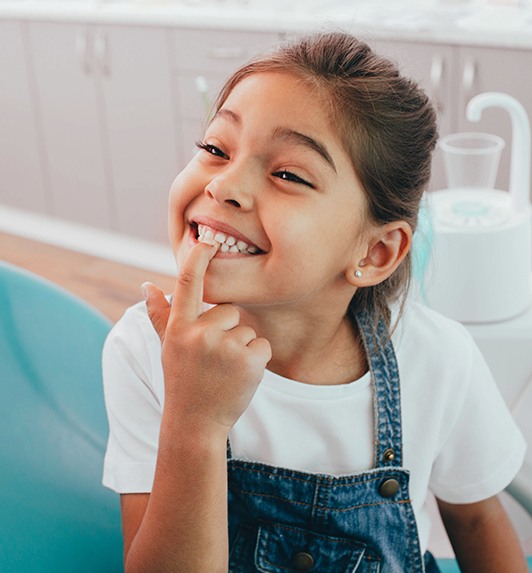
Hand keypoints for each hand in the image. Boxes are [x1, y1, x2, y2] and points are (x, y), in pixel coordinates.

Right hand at [142, 242, 270, 433]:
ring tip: (224, 371)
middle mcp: (200, 334)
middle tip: (214, 359)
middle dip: (227, 330)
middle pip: (230, 310)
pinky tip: (239, 377)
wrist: (196, 423)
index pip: (187, 283)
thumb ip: (160, 315)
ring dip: (241, 348)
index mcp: (179, 327)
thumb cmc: (182, 381)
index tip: (207, 239)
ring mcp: (225, 347)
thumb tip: (147, 285)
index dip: (198, 258)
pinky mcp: (249, 361)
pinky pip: (262, 345)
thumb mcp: (167, 347)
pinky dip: (256, 360)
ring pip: (247, 329)